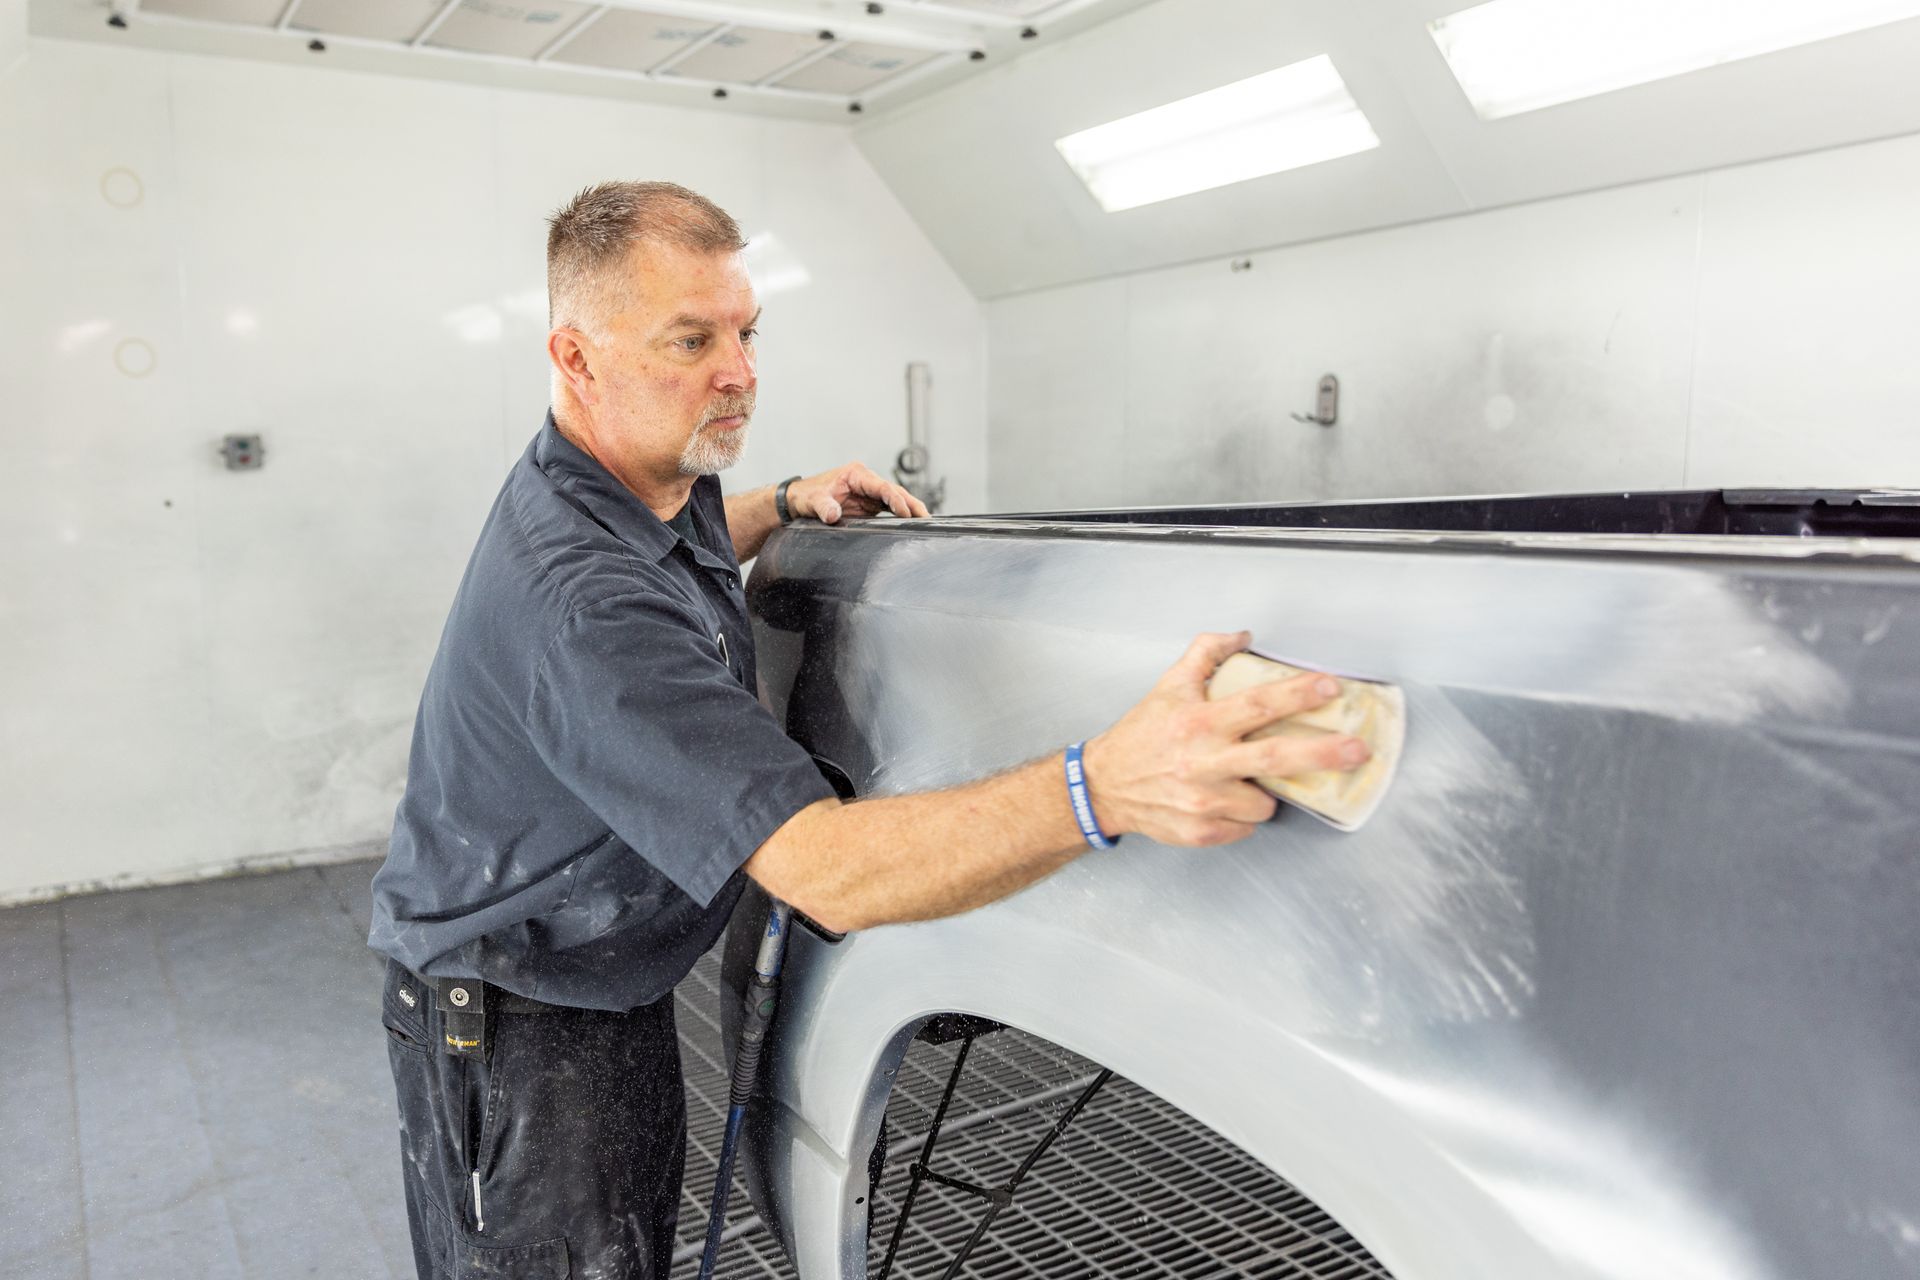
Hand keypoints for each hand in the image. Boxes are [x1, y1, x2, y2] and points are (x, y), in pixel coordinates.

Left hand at [789, 462, 928, 523]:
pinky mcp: (868, 505)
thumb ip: (823, 507)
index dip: (895, 499)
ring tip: (926, 523)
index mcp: (856, 474)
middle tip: (927, 518)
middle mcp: (866, 482)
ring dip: (910, 510)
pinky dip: (900, 516)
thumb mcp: (812, 501)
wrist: (798, 500)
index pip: (881, 486)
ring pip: (895, 500)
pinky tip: (911, 525)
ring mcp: (869, 494)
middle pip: (894, 491)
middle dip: (911, 504)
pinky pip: (888, 509)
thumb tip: (833, 515)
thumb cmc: (806, 496)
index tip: (905, 513)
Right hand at [1081, 632, 1369, 846]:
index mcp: (1199, 723)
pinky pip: (1246, 827)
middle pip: (1276, 758)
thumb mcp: (1169, 685)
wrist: (1105, 786)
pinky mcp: (1203, 832)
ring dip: (1266, 792)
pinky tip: (1223, 800)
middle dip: (1324, 754)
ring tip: (1243, 780)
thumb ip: (1206, 654)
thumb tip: (1244, 635)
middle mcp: (1203, 763)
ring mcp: (1204, 802)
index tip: (1331, 688)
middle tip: (1358, 750)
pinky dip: (1243, 815)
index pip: (1258, 704)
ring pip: (1265, 803)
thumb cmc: (1142, 735)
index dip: (1299, 695)